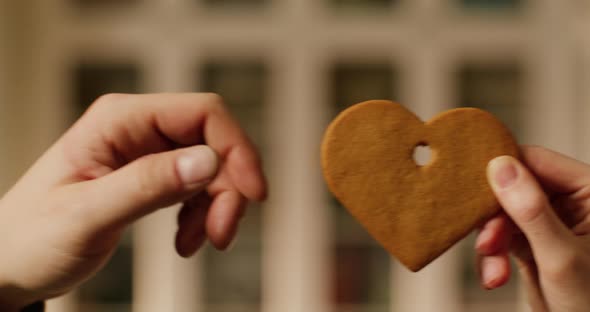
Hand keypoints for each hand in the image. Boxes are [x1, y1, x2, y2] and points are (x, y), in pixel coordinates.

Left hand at [0, 93, 266, 310]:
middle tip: (222, 233)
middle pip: (213, 143)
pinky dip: (201, 216)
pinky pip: (196, 188)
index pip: (202, 113)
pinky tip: (186, 241)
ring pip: (211, 169)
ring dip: (216, 207)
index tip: (253, 193)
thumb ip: (147, 185)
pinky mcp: (151, 177)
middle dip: (227, 189)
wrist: (10, 267)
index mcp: (119, 120)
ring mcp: (146, 153)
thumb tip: (208, 161)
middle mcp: (137, 130)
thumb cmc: (30, 239)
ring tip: (197, 243)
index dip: (236, 148)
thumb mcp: (87, 215)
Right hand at [476, 146, 589, 310]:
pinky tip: (495, 275)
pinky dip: (492, 256)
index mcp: (589, 192)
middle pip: (512, 187)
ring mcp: (548, 221)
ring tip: (495, 273)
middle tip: (487, 242)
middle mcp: (569, 201)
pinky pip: (499, 235)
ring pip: (501, 213)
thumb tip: (501, 168)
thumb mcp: (561, 257)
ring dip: (491, 244)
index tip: (476, 188)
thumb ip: (531, 211)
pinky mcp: (531, 241)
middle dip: (495, 220)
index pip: (537, 161)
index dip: (504, 171)